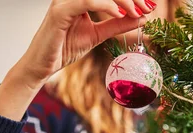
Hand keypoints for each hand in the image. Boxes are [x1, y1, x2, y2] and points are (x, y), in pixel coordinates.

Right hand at [0, 0, 155, 120]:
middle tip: (149, 7)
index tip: (150, 6)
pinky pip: (86, 1)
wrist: (42, 67)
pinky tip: (120, 13)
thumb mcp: (97, 35)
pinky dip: (106, 5)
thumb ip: (117, 25)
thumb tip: (142, 16)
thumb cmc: (63, 49)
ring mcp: (64, 1)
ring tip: (137, 11)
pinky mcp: (59, 11)